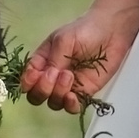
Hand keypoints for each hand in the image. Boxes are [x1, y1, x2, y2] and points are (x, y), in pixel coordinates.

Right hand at [20, 0, 138, 114]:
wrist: (111, 31)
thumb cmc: (84, 30)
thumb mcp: (63, 40)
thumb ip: (53, 59)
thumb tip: (47, 77)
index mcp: (42, 62)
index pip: (27, 79)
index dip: (27, 82)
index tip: (36, 75)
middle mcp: (52, 77)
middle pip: (37, 96)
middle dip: (42, 89)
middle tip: (55, 75)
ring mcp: (68, 87)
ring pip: (53, 103)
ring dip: (57, 94)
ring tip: (70, 76)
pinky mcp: (84, 93)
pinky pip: (72, 107)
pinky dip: (70, 105)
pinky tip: (73, 96)